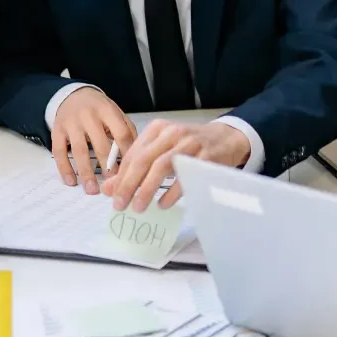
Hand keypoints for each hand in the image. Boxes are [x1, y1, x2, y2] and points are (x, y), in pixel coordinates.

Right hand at [51, 87, 136, 194]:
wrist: (73, 95)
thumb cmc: (99, 108)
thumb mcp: (115, 112)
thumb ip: (126, 129)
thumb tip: (136, 155)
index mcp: (107, 110)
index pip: (121, 133)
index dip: (126, 153)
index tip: (131, 169)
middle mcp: (88, 115)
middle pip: (100, 144)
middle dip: (108, 166)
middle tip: (113, 184)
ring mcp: (71, 123)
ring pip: (79, 150)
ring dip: (86, 172)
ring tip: (92, 189)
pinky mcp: (57, 130)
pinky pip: (59, 152)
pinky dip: (65, 168)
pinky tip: (71, 182)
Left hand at [103, 120, 250, 212]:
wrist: (225, 138)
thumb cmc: (189, 146)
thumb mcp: (161, 150)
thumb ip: (136, 167)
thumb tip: (110, 188)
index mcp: (157, 129)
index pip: (133, 154)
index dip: (121, 176)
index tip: (112, 196)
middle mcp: (171, 133)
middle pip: (144, 159)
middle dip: (129, 184)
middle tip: (120, 205)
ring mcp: (189, 143)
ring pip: (162, 166)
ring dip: (147, 189)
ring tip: (138, 207)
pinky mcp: (205, 156)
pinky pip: (184, 176)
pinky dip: (171, 192)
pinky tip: (163, 204)